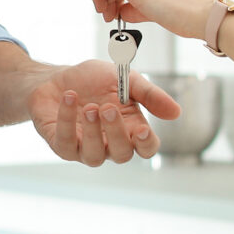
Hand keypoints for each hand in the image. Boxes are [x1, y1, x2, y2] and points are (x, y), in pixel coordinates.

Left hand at [27, 58, 180, 165]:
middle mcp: (109, 144)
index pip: (146, 148)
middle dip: (115, 132)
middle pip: (122, 154)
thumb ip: (149, 94)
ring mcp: (85, 148)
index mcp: (130, 129)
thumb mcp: (125, 80)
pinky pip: (65, 142)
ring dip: (92, 131)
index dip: (146, 144)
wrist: (57, 78)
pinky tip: (69, 98)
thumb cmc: (94, 81)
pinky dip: (66, 120)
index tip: (142, 130)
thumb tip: (176, 113)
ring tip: (89, 106)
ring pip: (94, 155)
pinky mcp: (61, 145)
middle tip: (107, 107)